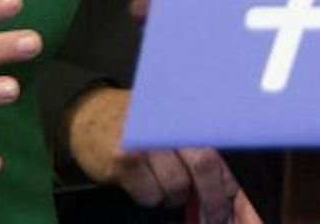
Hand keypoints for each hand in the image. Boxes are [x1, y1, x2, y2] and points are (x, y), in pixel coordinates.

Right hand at [65, 87, 259, 222]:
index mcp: (184, 110)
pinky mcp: (124, 159)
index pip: (217, 143)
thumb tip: (226, 178)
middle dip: (211, 194)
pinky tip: (142, 182)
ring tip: (162, 183)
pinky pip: (150, 194)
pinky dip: (149, 197)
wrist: (89, 115)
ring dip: (173, 196)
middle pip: (203, 162)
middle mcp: (167, 119)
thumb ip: (195, 139)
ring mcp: (146, 139)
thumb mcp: (168, 117)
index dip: (227, 173)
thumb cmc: (135, 120)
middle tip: (212, 210)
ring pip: (177, 185)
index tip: (230, 194)